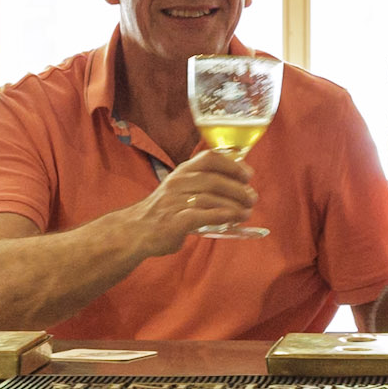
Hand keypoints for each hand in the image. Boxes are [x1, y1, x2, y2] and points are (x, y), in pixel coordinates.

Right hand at [125, 147, 257, 257]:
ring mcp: (174, 201)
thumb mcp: (181, 189)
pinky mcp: (174, 221)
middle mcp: (178, 182)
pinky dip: (222, 216)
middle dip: (238, 189)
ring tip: (247, 212)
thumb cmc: (164, 210)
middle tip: (252, 199)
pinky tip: (234, 220)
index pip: (210, 158)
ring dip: (234, 206)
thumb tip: (238, 188)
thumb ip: (203, 185)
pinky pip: (202, 215)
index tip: (248, 175)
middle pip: (214, 180)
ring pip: (211, 198)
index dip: (232, 165)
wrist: (135, 230)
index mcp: (182, 172)